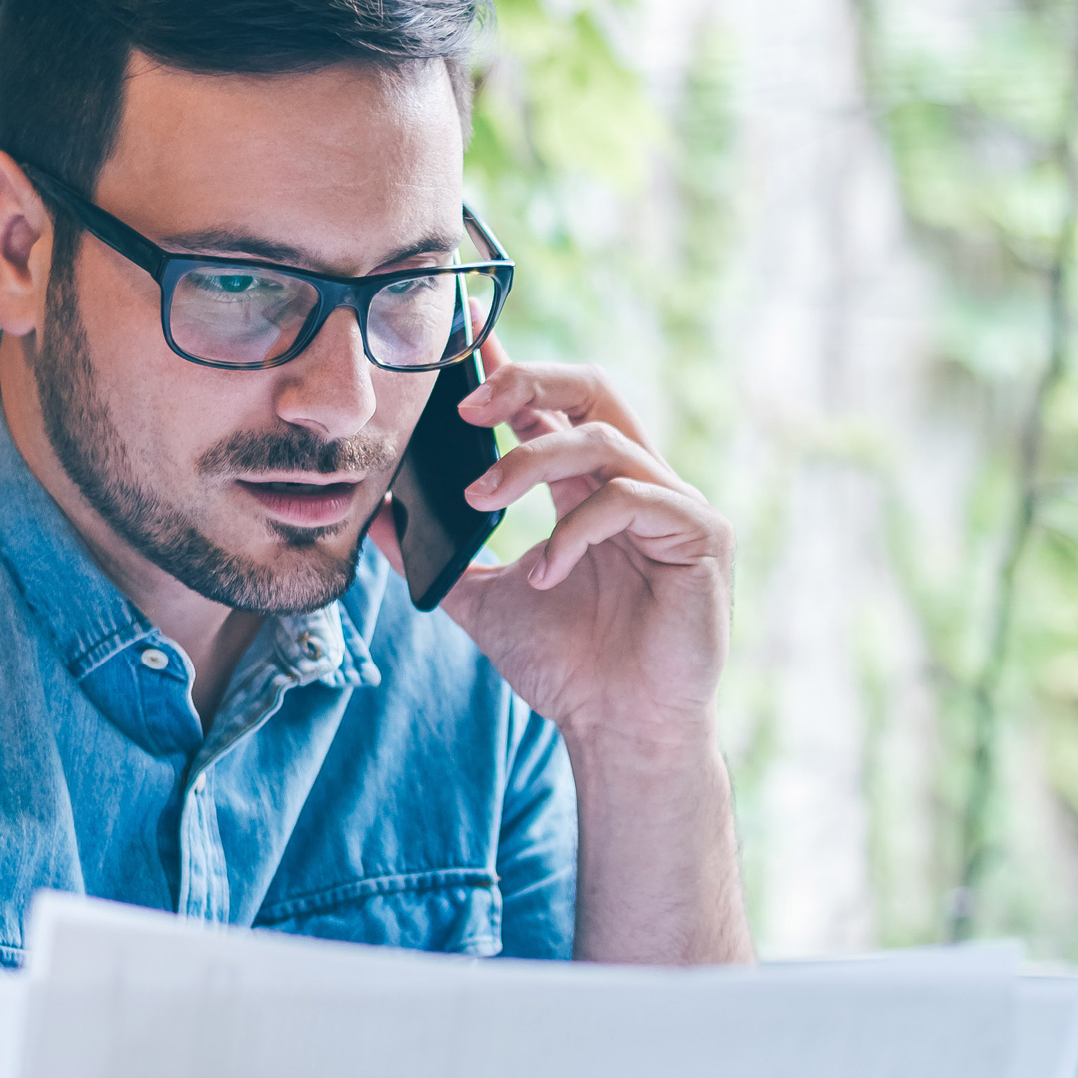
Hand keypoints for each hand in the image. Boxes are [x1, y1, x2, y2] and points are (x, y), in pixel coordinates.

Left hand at [373, 340, 732, 754]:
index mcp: (592, 490)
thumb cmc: (569, 672)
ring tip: (483, 499)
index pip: (554, 406)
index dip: (512, 371)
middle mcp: (639, 485)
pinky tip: (547, 570)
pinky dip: (576, 528)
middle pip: (594, 388)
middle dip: (529, 379)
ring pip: (602, 438)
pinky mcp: (702, 534)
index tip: (463, 344)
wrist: (619, 733)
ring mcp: (676, 506)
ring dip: (531, 459)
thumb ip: (441, 559)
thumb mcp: (485, 603)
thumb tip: (375, 520)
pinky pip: (631, 496)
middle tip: (468, 405)